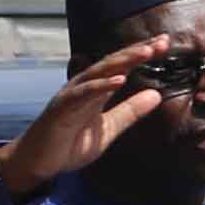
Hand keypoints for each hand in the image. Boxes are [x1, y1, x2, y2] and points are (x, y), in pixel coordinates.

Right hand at [0, 37, 194, 192]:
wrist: (39, 162)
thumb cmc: (70, 143)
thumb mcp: (108, 128)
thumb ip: (130, 111)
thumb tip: (156, 95)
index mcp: (97, 90)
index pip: (122, 66)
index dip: (142, 54)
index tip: (164, 44)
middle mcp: (85, 86)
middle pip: (114, 62)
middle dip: (137, 51)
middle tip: (162, 41)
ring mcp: (73, 95)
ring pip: (100, 72)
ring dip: (123, 61)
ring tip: (145, 52)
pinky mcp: (63, 108)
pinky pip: (83, 93)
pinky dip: (101, 85)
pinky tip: (119, 79)